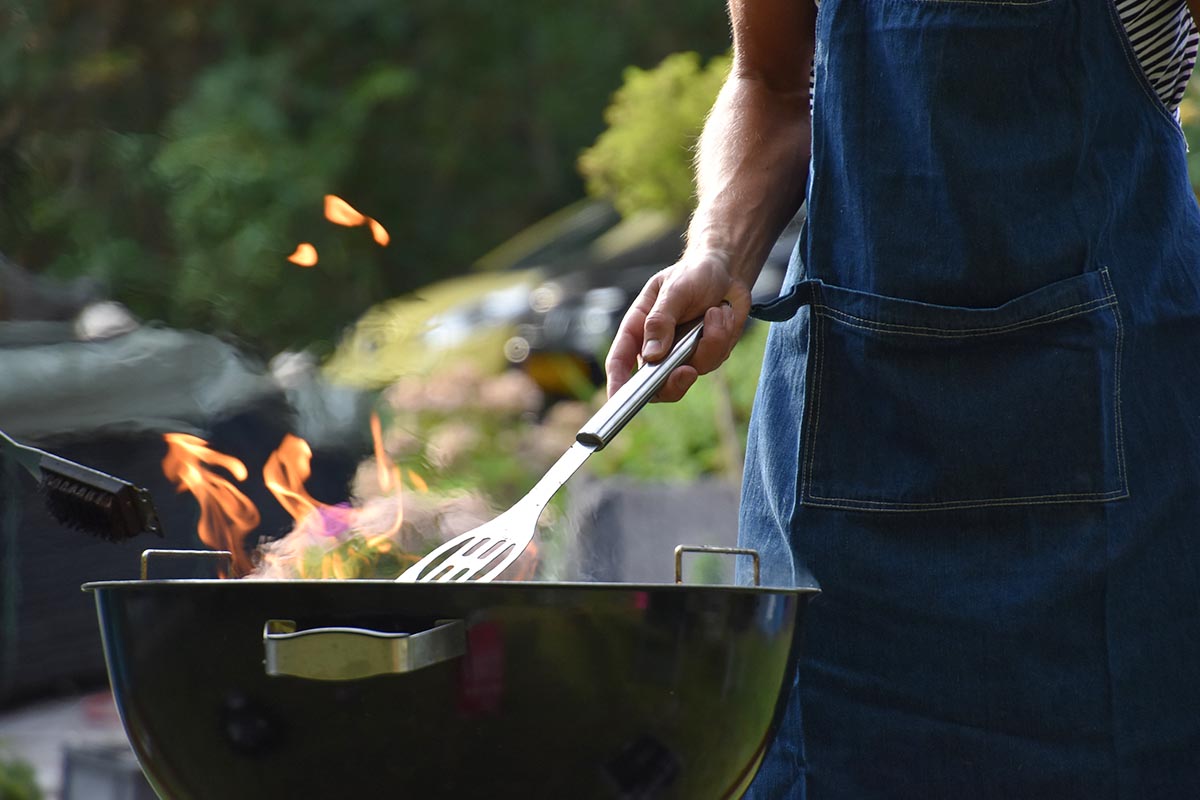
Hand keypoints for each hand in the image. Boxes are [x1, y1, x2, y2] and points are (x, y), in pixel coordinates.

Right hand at [605, 249, 752, 401]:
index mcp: (638, 329)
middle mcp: (657, 347)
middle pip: (655, 385)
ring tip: (715, 312)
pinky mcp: (706, 355)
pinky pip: (714, 359)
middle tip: (686, 371)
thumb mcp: (673, 290)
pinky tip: (722, 314)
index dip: (617, 384)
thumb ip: (661, 321)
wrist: (727, 272)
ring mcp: (682, 355)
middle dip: (673, 383)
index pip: (620, 361)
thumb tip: (652, 355)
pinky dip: (722, 337)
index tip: (618, 400)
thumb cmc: (692, 274)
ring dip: (709, 343)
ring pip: (691, 371)